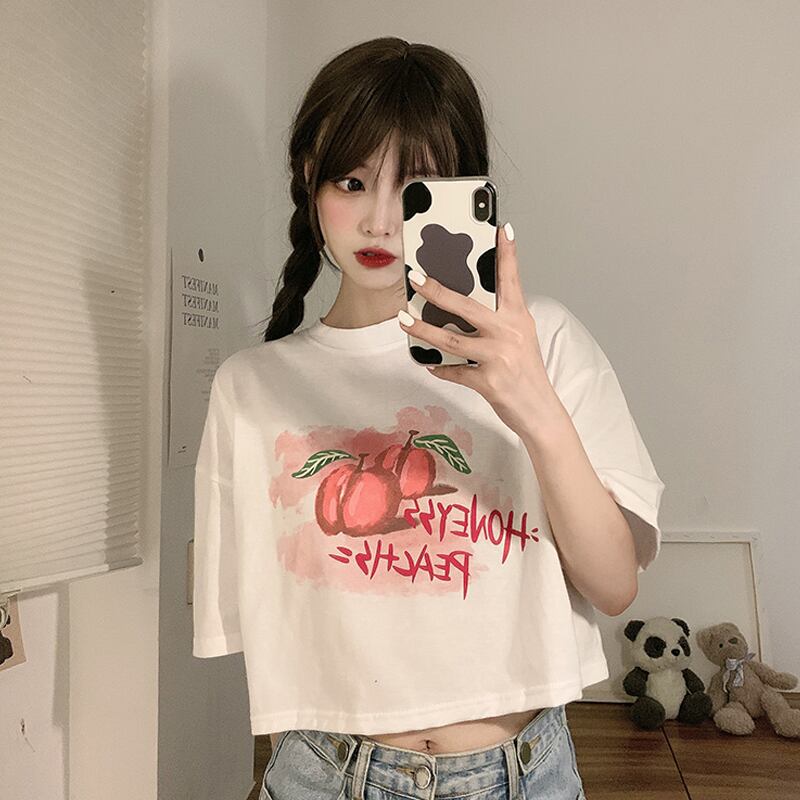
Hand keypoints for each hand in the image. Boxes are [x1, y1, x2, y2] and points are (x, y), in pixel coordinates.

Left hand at [398, 222, 566, 439]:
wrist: (539, 411)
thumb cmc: (526, 373)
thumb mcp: (520, 339)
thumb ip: (498, 321)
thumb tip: (461, 309)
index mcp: (518, 318)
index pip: (511, 280)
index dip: (507, 253)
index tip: (501, 228)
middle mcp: (509, 333)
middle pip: (466, 306)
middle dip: (436, 290)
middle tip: (415, 278)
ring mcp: (498, 357)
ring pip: (451, 339)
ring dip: (423, 330)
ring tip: (403, 320)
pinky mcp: (488, 381)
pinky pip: (454, 371)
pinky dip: (440, 369)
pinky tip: (429, 364)